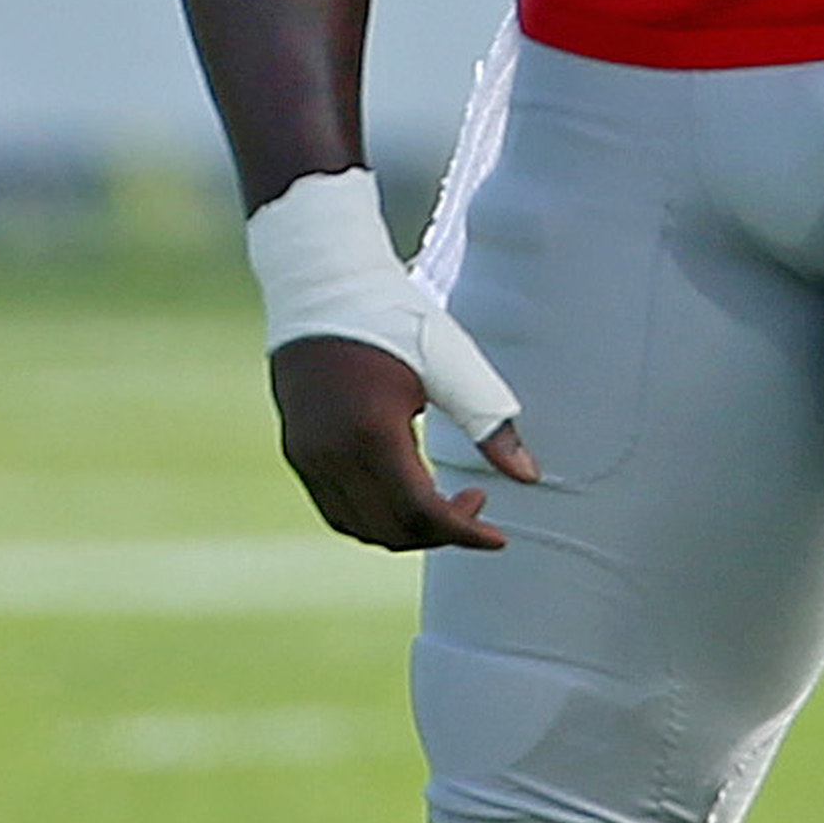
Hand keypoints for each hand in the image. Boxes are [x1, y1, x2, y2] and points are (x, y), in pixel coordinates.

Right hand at [270, 334, 538, 551]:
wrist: (321, 285)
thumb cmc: (392, 317)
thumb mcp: (452, 363)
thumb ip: (490, 422)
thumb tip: (526, 476)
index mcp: (371, 433)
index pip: (420, 513)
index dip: (464, 534)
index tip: (498, 537)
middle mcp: (331, 454)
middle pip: (390, 531)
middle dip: (441, 532)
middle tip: (476, 503)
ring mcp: (308, 456)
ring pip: (359, 528)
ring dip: (407, 530)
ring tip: (443, 499)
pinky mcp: (297, 451)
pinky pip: (335, 509)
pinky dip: (374, 517)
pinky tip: (406, 491)